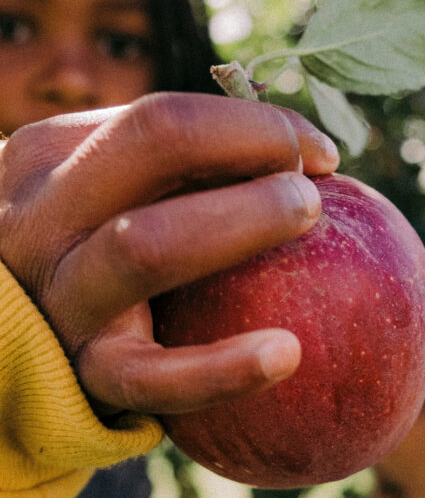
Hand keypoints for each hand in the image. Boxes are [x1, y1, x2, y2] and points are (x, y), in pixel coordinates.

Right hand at [0, 93, 338, 415]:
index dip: (256, 125)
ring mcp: (62, 297)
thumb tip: (307, 156)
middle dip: (253, 145)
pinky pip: (154, 378)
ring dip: (243, 223)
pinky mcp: (87, 375)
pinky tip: (288, 355)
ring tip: (312, 224)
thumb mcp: (111, 194)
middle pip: (156, 144)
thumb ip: (180, 170)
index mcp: (52, 156)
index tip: (320, 152)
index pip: (165, 119)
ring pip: (147, 247)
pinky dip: (222, 370)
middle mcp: (43, 216)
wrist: (16, 346)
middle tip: (314, 188)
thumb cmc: (95, 254)